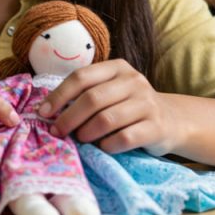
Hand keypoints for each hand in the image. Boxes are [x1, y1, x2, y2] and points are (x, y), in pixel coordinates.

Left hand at [37, 59, 181, 155]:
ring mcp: (147, 103)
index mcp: (117, 67)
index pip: (81, 77)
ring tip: (80, 140)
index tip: (43, 113)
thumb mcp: (110, 90)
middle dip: (69, 118)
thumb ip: (85, 94)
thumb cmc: (128, 106)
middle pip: (92, 99)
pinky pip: (124, 138)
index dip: (58, 96)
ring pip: (107, 119)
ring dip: (86, 133)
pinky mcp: (156, 127)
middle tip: (57, 132)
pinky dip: (107, 146)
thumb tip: (47, 111)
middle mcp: (133, 81)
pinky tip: (103, 147)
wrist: (171, 120)